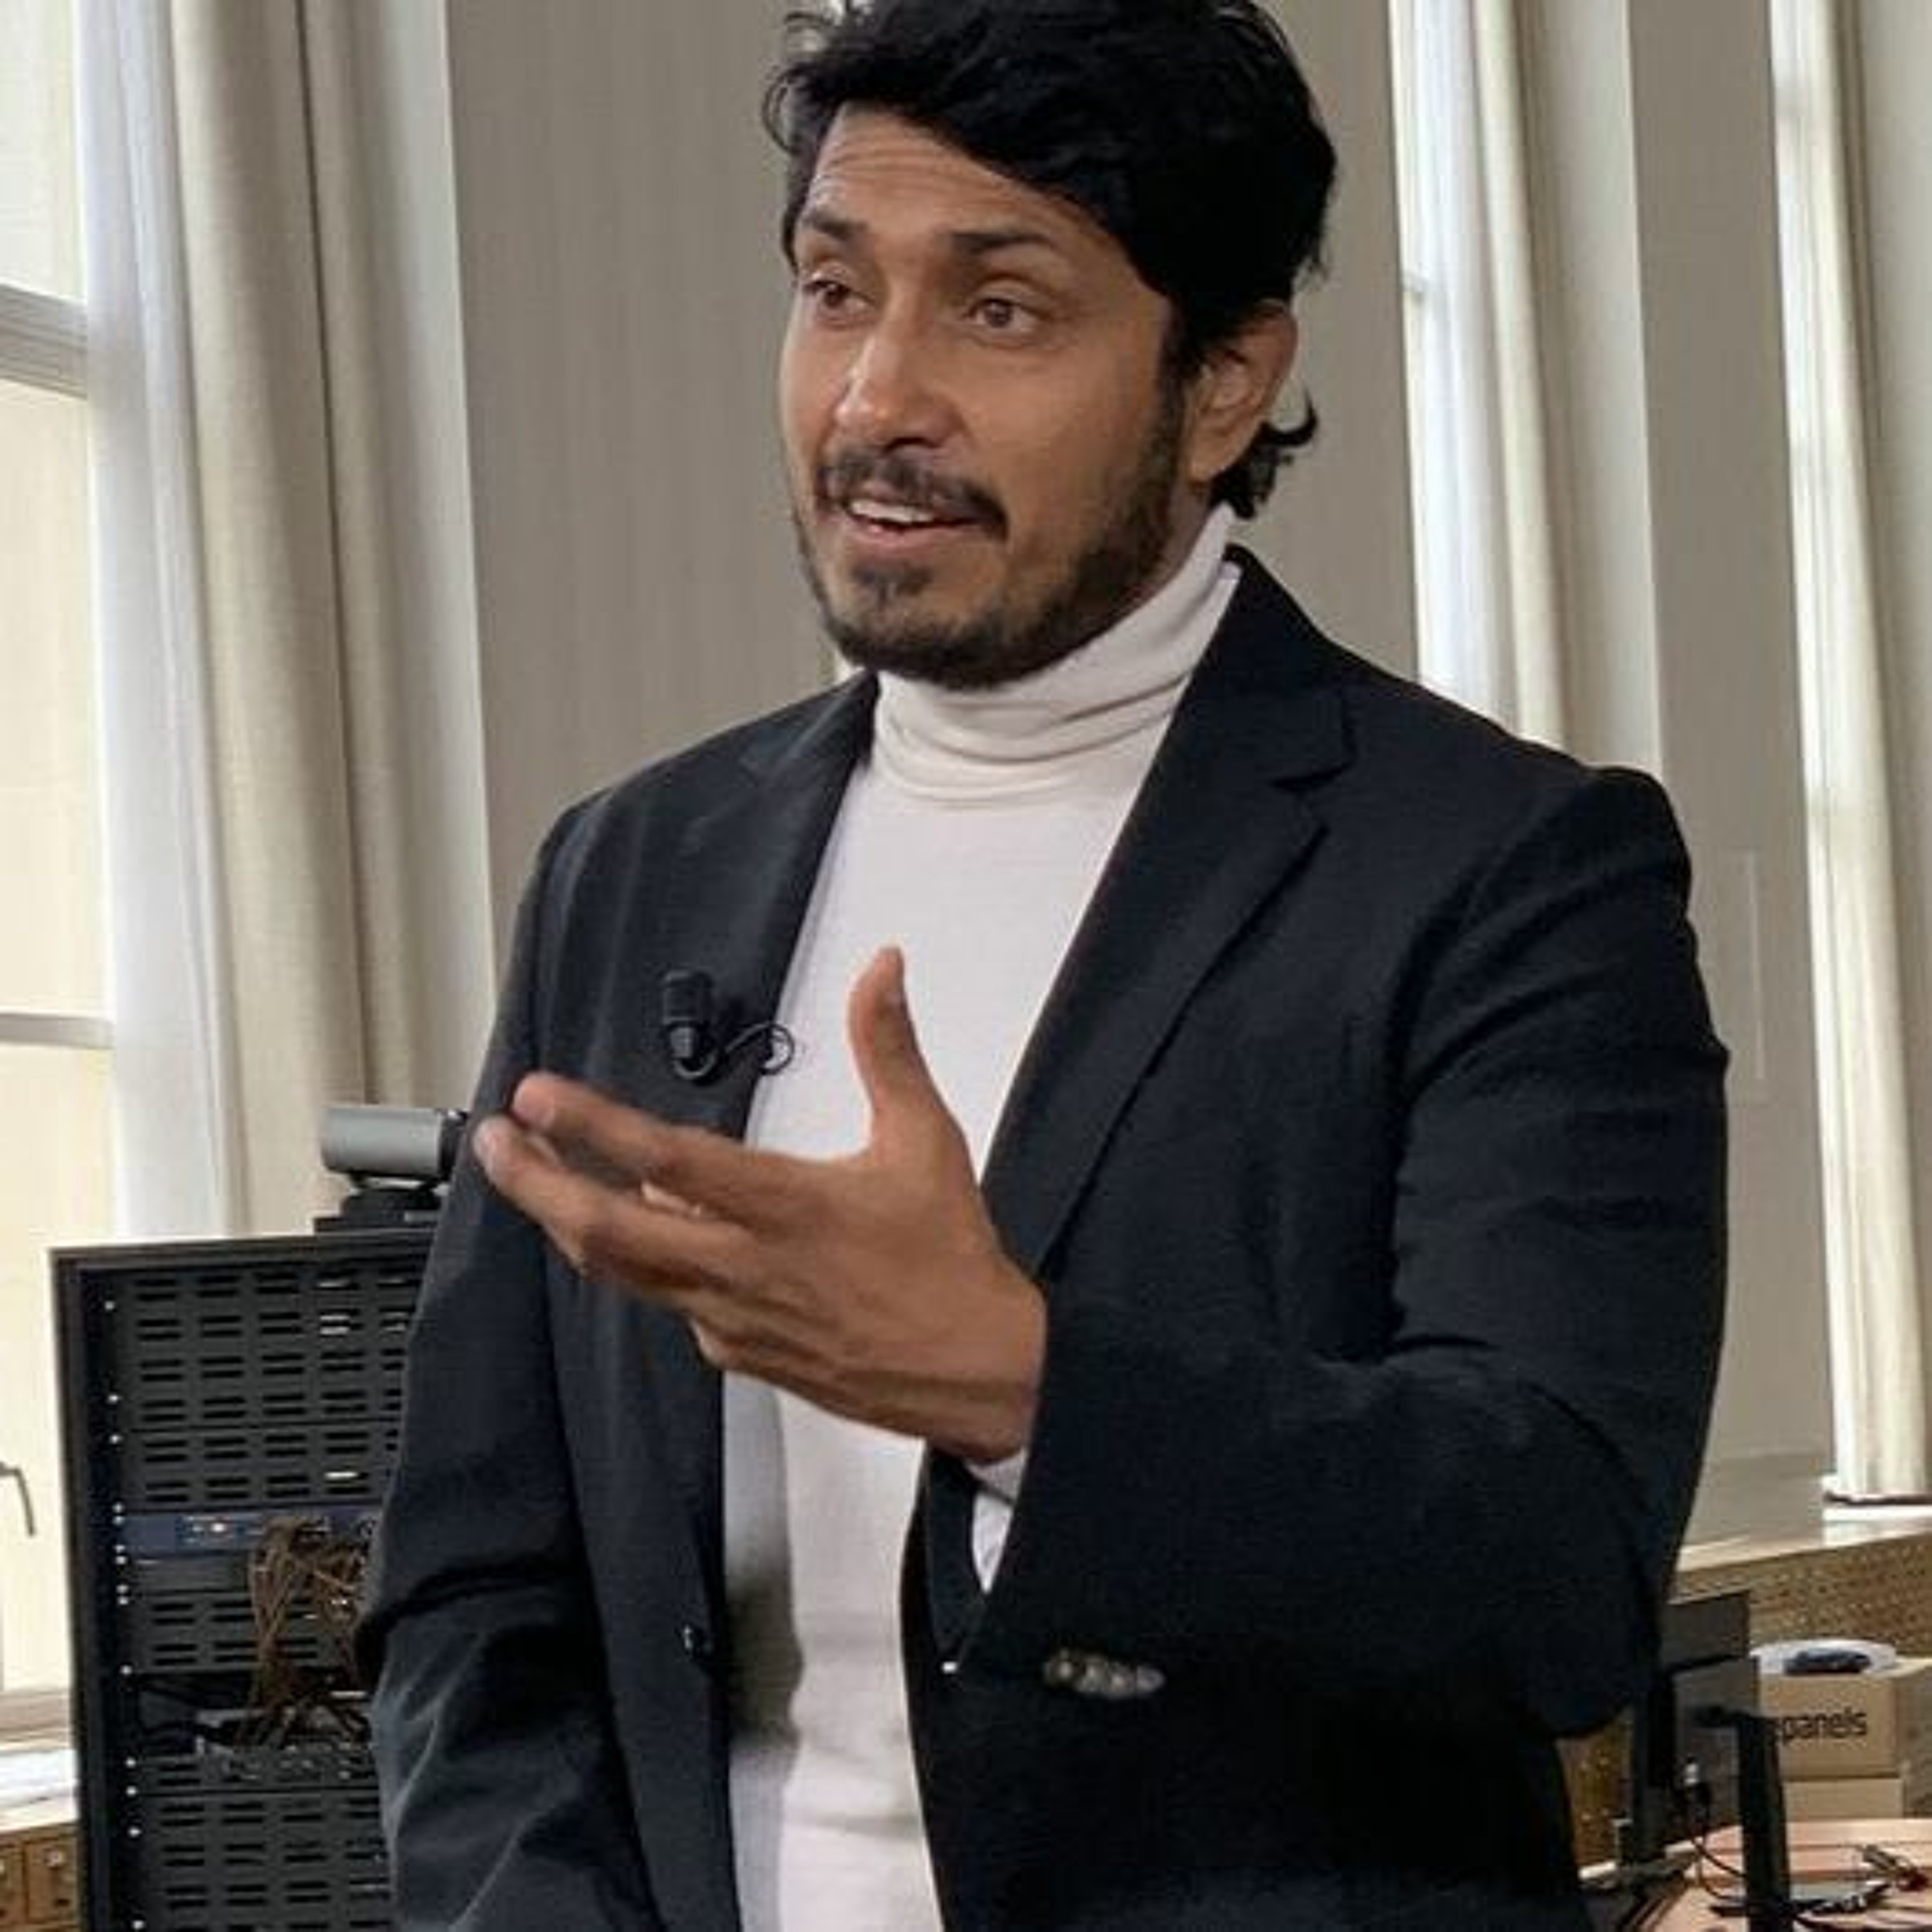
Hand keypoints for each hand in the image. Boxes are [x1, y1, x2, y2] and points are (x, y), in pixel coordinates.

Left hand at [473, 947, 1044, 1461]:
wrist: (977, 1371)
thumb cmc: (949, 1253)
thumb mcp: (925, 1136)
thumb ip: (887, 1047)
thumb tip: (884, 965)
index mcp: (783, 1206)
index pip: (664, 1161)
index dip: (591, 1126)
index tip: (535, 1094)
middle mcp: (742, 1267)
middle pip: (609, 1231)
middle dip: (539, 1183)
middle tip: (493, 1140)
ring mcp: (731, 1318)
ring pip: (626, 1273)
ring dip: (571, 1224)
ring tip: (534, 1178)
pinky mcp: (738, 1356)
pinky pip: (673, 1303)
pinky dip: (646, 1264)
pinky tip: (645, 1237)